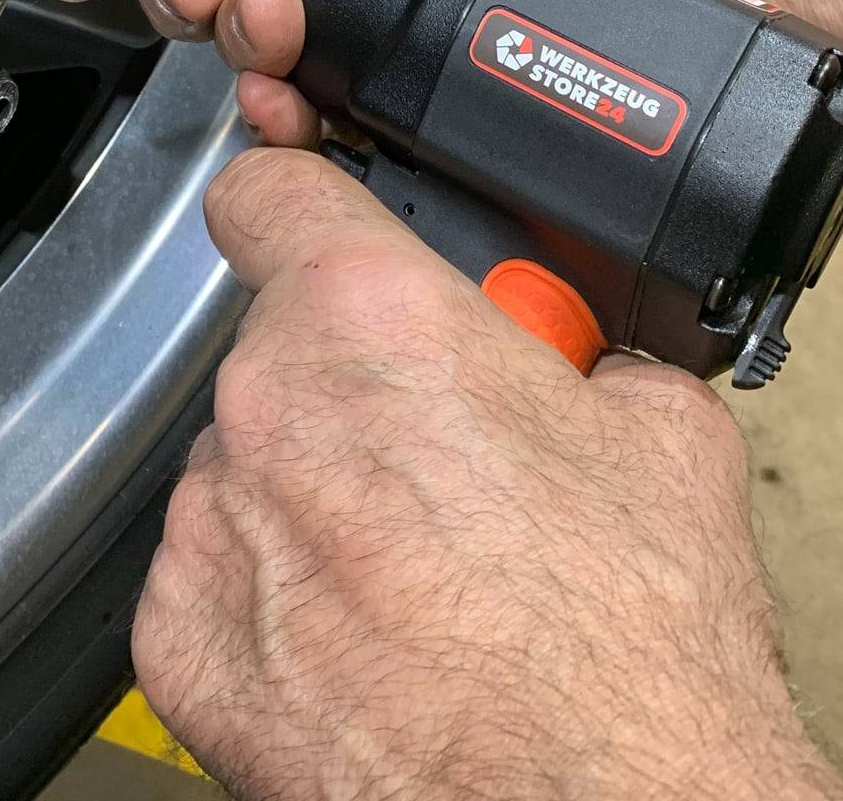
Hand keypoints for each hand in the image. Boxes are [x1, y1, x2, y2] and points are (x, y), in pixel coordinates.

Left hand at [133, 147, 842, 800]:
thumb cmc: (630, 650)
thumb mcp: (664, 434)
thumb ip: (583, 355)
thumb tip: (580, 361)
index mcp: (370, 315)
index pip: (266, 193)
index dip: (296, 202)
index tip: (309, 224)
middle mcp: (267, 405)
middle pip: (279, 348)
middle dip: (352, 382)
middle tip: (437, 451)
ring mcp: (210, 524)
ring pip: (244, 462)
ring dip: (310, 490)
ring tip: (414, 565)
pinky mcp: (178, 636)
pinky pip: (212, 572)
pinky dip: (270, 592)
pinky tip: (361, 634)